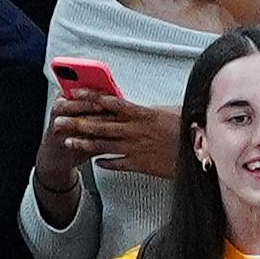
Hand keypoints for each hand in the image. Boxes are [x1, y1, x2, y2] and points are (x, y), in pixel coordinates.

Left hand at [50, 95, 180, 177]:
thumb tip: (145, 107)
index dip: (91, 98)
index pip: (111, 103)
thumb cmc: (191, 129)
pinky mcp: (140, 165)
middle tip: (59, 120)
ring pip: (104, 145)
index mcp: (143, 114)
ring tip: (67, 142)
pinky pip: (118, 164)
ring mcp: (136, 148)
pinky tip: (95, 163)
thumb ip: (154, 110)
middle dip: (78, 122)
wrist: (201, 153)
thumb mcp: (173, 112)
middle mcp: (135, 130)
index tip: (74, 93)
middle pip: (101, 124)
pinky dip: (106, 163)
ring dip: (84, 144)